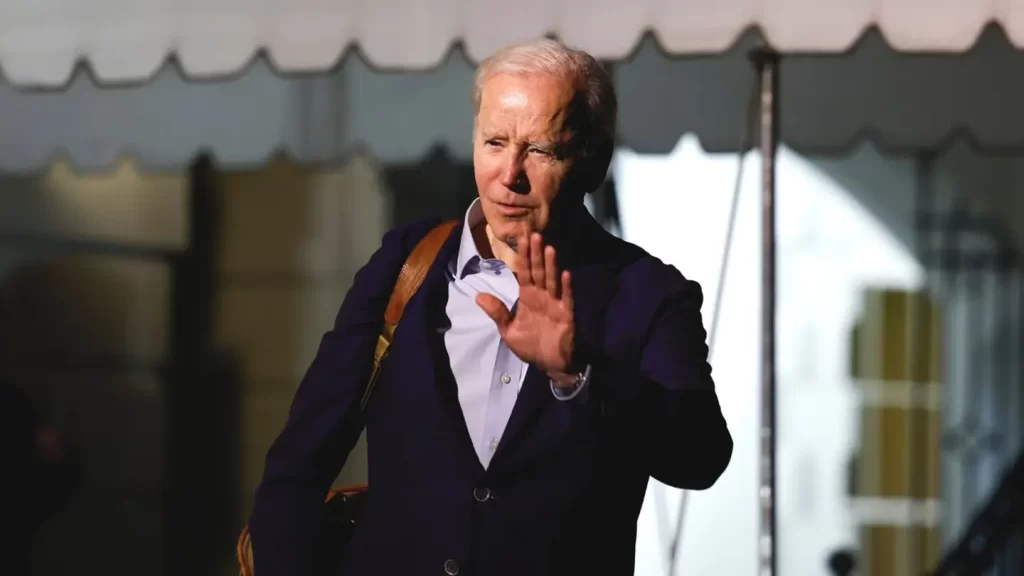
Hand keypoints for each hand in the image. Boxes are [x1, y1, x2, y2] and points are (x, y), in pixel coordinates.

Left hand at [476, 232, 573, 373]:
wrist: (549, 364)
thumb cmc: (530, 346)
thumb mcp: (508, 330)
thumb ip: (497, 312)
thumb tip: (478, 296)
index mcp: (527, 297)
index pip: (525, 272)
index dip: (523, 256)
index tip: (522, 237)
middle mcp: (541, 296)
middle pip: (538, 271)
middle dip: (536, 254)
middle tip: (535, 234)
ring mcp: (555, 303)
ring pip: (552, 280)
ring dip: (550, 265)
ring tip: (548, 248)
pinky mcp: (566, 314)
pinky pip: (566, 298)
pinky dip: (565, 287)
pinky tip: (565, 274)